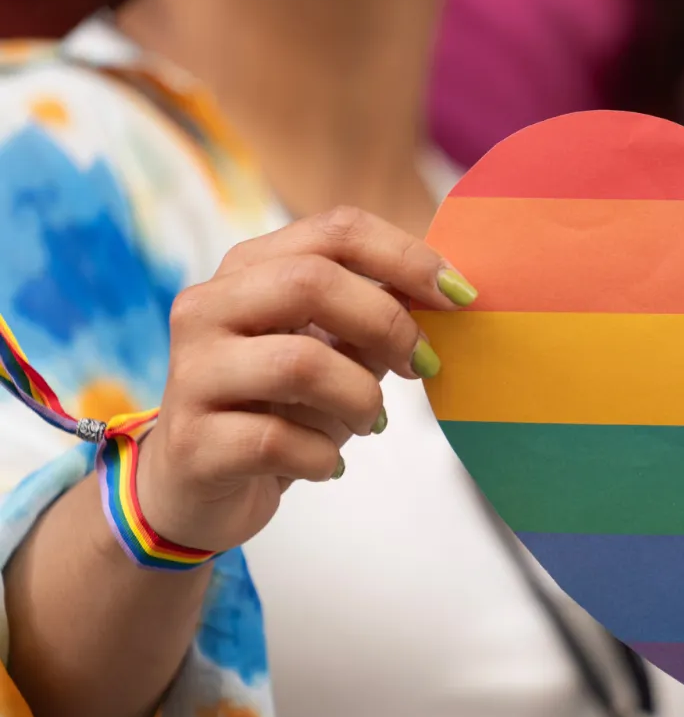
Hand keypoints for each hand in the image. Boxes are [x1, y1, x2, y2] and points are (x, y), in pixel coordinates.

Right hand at [135, 207, 474, 551]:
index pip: (335, 230)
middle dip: (387, 324)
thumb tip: (449, 292)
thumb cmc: (279, 407)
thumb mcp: (334, 351)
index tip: (460, 296)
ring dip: (361, 399)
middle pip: (310, 282)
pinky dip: (323, 456)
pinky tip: (326, 465)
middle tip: (423, 366)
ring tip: (371, 422)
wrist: (197, 486)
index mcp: (248, 270)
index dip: (407, 257)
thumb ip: (376, 316)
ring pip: (300, 364)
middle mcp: (208, 308)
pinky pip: (279, 442)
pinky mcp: (191, 442)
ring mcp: (192, 374)